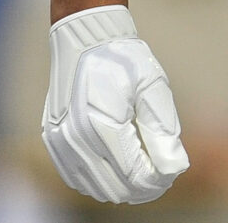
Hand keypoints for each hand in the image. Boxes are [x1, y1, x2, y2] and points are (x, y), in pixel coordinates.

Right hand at [42, 5, 188, 203]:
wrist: (85, 38)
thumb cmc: (124, 60)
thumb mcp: (153, 87)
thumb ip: (163, 130)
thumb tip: (175, 169)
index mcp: (102, 125)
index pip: (134, 175)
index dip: (158, 182)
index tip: (172, 174)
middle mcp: (75, 139)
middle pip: (114, 188)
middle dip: (142, 188)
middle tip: (162, 175)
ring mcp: (60, 141)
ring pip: (93, 187)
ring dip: (121, 187)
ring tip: (143, 173)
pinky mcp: (52, 140)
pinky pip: (75, 176)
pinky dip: (97, 180)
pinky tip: (116, 171)